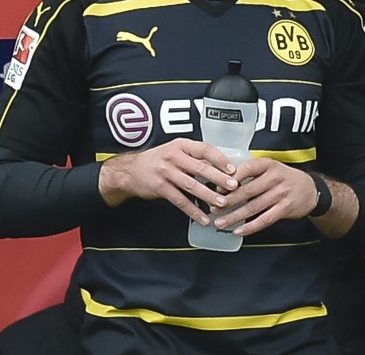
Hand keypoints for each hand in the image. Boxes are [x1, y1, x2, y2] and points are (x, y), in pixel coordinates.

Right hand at [98, 138, 238, 224]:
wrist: (130, 170)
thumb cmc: (158, 160)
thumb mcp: (176, 150)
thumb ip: (194, 156)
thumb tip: (221, 166)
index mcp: (181, 145)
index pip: (205, 149)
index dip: (220, 159)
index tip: (233, 168)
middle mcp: (174, 156)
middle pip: (200, 167)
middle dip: (219, 178)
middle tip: (233, 186)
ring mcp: (166, 172)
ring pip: (191, 185)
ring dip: (208, 195)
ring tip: (222, 203)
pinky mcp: (160, 188)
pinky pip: (180, 200)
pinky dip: (193, 210)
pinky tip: (203, 218)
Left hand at [212, 159, 318, 236]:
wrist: (310, 189)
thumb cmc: (284, 179)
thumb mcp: (270, 168)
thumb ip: (251, 174)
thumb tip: (223, 184)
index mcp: (268, 164)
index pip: (246, 169)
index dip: (230, 180)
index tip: (216, 188)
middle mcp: (275, 177)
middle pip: (246, 191)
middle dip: (227, 201)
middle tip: (213, 209)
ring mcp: (281, 193)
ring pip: (252, 207)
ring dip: (234, 216)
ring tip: (220, 222)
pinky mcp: (285, 208)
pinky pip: (264, 220)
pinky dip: (249, 226)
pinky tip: (238, 231)